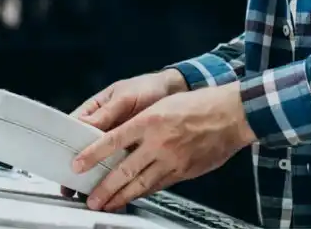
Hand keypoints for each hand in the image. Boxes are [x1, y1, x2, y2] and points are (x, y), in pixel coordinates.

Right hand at [60, 70, 185, 196]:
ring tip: (90, 192)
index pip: (73, 128)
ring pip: (101, 160)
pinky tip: (115, 188)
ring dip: (96, 176)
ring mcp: (116, 141)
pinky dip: (117, 176)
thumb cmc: (145, 88)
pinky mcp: (130, 150)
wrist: (174, 93)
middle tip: (72, 185)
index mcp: (93, 111)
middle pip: (84, 149)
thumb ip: (105, 113)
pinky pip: (120, 165)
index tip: (64, 162)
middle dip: (78, 168)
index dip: (66, 145)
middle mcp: (101, 127)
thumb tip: (82, 123)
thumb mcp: (124, 97)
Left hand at [73, 81, 255, 211]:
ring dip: (121, 196)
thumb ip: (140, 123)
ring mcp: (172, 160)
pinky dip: (144, 192)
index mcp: (149, 120)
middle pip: (124, 170)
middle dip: (105, 188)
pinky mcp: (184, 172)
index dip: (92, 154)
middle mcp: (158, 142)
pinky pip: (159, 185)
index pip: (112, 140)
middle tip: (91, 198)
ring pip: (141, 184)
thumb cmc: (198, 105)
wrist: (231, 115)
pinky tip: (134, 196)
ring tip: (108, 204)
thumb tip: (119, 140)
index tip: (78, 164)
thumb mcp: (162, 105)